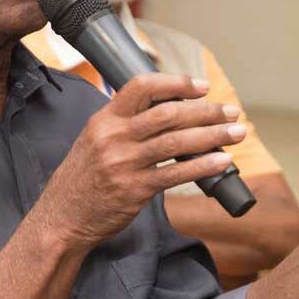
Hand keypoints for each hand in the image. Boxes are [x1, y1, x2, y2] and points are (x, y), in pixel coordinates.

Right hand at [31, 73, 245, 250]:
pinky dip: (202, 165)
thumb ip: (124, 123)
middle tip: (230, 111)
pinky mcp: (134, 190)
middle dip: (206, 111)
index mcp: (104, 119)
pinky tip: (221, 161)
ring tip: (236, 132)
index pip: (142, 86)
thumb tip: (165, 108)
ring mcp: (124, 164)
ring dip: (212, 135)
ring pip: (176, 142)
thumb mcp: (94, 139)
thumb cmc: (83, 177)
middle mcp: (113, 137)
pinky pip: (175, 174)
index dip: (176, 83)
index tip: (202, 87)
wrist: (62, 216)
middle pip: (168, 114)